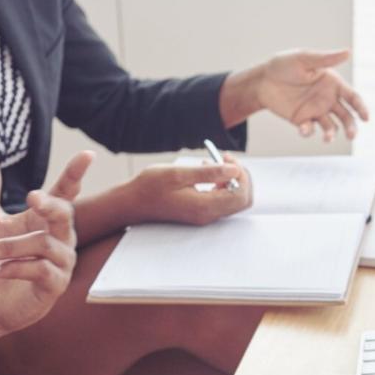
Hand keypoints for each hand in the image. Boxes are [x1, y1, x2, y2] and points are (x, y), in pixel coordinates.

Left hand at [0, 146, 89, 336]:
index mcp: (45, 219)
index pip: (65, 192)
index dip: (75, 174)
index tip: (87, 154)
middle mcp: (60, 237)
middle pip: (64, 215)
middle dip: (51, 205)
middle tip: (32, 197)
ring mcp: (61, 262)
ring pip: (42, 244)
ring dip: (8, 247)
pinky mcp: (55, 285)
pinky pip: (39, 269)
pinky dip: (12, 267)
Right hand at [122, 160, 253, 226]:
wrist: (132, 204)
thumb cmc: (150, 187)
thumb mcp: (179, 174)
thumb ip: (209, 173)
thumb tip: (235, 170)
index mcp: (204, 207)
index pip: (241, 194)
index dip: (241, 174)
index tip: (227, 158)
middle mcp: (208, 215)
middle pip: (242, 199)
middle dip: (240, 176)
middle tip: (225, 159)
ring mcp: (205, 216)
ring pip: (234, 199)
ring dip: (231, 179)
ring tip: (215, 162)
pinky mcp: (201, 213)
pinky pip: (222, 200)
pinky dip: (222, 184)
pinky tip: (207, 171)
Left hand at [246, 49, 369, 143]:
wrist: (262, 80)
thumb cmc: (283, 65)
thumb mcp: (305, 59)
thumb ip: (326, 59)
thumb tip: (348, 52)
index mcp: (332, 83)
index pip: (352, 97)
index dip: (361, 107)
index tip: (366, 118)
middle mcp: (327, 98)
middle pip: (346, 115)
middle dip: (351, 126)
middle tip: (351, 136)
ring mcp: (315, 110)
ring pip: (331, 126)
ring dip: (332, 133)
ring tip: (327, 138)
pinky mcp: (302, 120)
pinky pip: (310, 129)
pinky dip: (309, 131)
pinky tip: (303, 128)